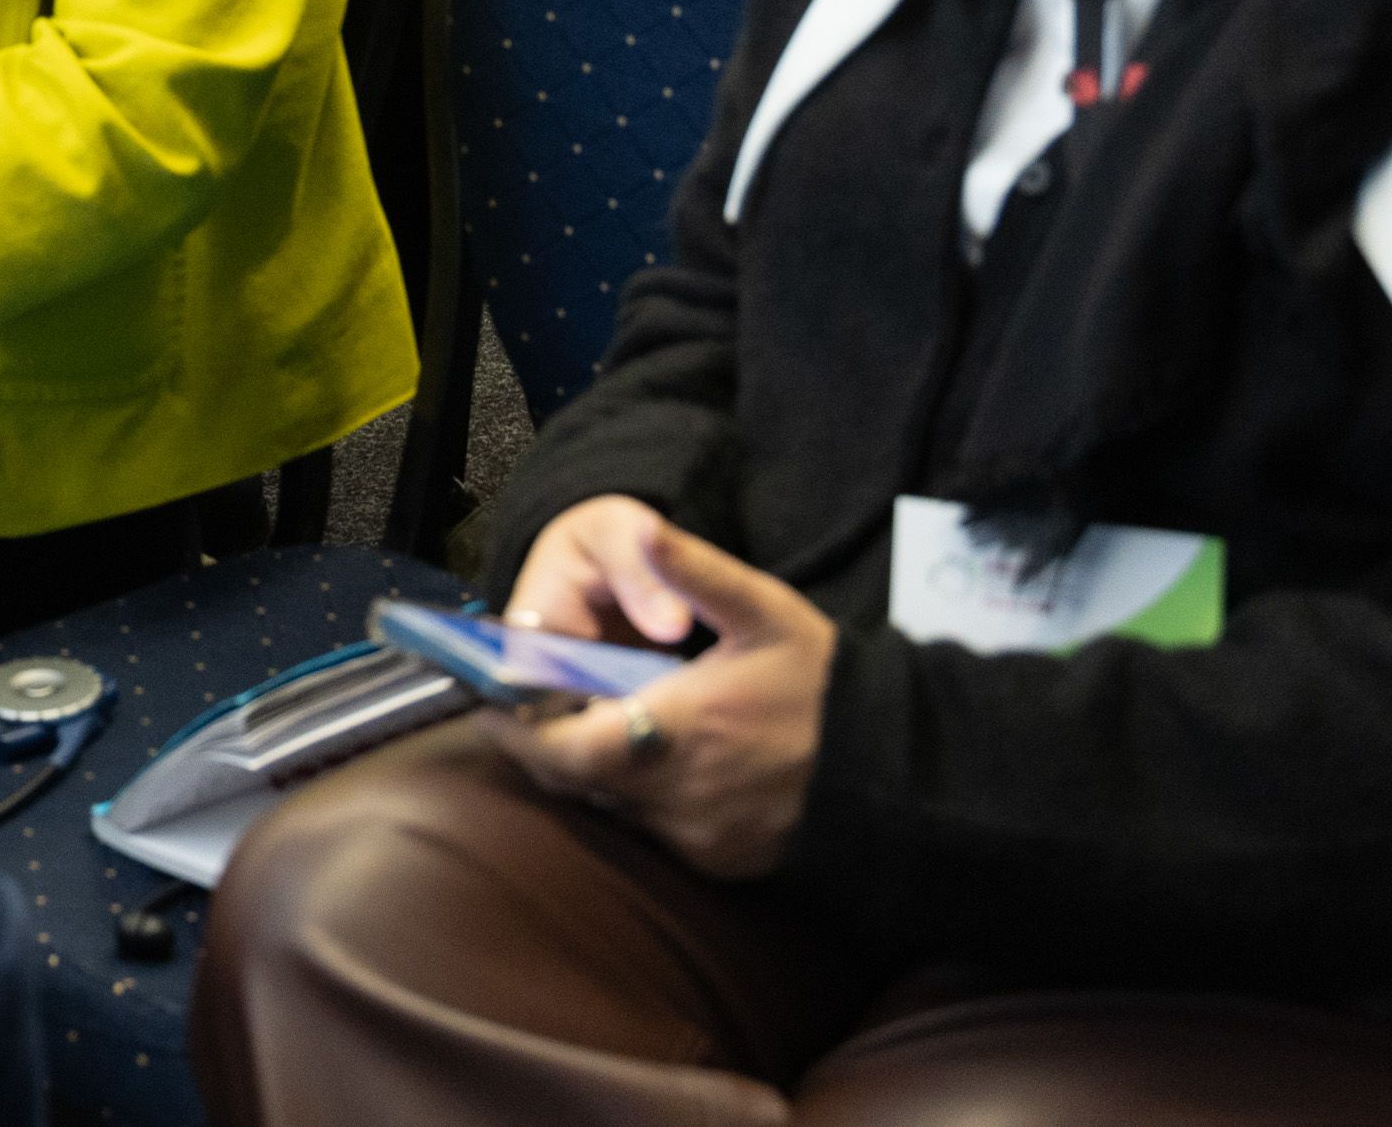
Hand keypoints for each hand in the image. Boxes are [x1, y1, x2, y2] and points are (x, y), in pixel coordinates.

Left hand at [495, 495, 835, 875]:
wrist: (904, 768)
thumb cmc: (828, 684)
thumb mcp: (764, 612)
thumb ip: (695, 572)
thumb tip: (644, 528)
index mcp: (675, 731)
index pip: (559, 749)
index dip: (515, 729)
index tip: (487, 704)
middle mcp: (677, 796)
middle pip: (577, 782)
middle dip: (550, 745)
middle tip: (536, 707)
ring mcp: (699, 838)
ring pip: (614, 810)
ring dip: (598, 771)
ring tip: (597, 722)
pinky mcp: (723, 862)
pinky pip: (658, 833)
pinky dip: (643, 799)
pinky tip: (661, 760)